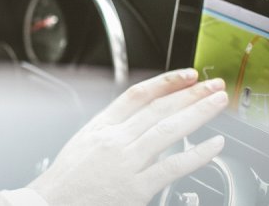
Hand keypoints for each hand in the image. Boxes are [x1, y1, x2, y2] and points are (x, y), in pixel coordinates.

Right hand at [28, 69, 227, 204]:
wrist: (52, 205)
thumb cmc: (68, 180)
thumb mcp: (84, 143)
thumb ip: (112, 129)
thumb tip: (140, 119)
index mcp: (100, 126)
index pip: (137, 95)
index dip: (165, 82)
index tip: (186, 75)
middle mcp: (114, 140)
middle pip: (158, 108)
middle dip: (189, 93)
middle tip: (212, 84)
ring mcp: (125, 162)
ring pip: (167, 130)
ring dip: (197, 113)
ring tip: (217, 103)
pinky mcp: (136, 188)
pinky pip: (172, 167)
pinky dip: (197, 154)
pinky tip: (214, 146)